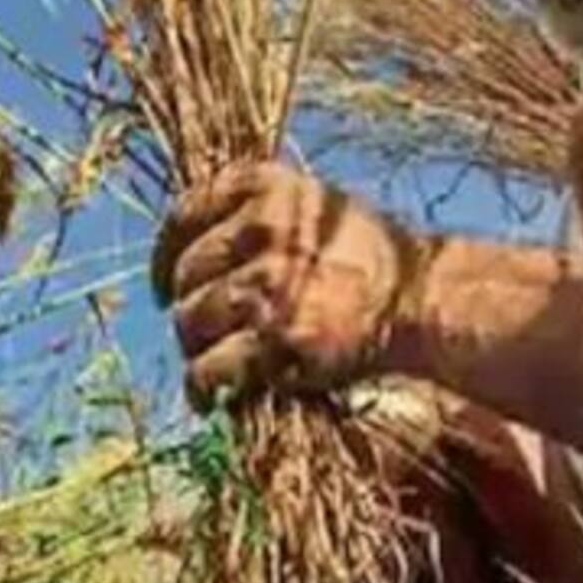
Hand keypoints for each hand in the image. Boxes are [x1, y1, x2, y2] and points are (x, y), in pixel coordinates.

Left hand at [150, 161, 432, 409]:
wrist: (418, 300)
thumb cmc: (367, 256)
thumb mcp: (313, 206)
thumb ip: (255, 213)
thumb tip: (189, 248)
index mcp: (267, 186)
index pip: (185, 214)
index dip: (166, 255)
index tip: (165, 284)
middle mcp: (262, 227)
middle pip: (186, 274)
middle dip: (189, 308)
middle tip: (207, 331)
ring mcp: (267, 282)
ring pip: (190, 322)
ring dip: (197, 349)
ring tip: (215, 362)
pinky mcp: (274, 338)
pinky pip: (209, 368)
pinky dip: (203, 387)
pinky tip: (211, 396)